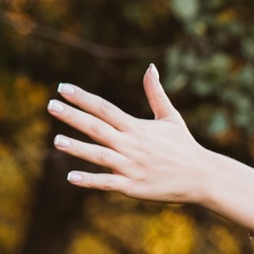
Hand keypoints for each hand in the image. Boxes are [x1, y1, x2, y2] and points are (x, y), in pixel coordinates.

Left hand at [47, 64, 216, 203]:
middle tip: (50, 105)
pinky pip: (107, 182)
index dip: (83, 98)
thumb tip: (150, 67)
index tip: (62, 88)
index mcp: (138, 128)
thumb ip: (156, 93)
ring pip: (100, 155)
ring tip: (56, 140)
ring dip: (78, 148)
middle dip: (73, 117)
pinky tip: (70, 177)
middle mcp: (132, 145)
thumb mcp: (171, 117)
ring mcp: (132, 166)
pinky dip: (90, 180)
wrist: (203, 176)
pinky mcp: (133, 186)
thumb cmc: (185, 146)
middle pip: (98, 128)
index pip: (106, 109)